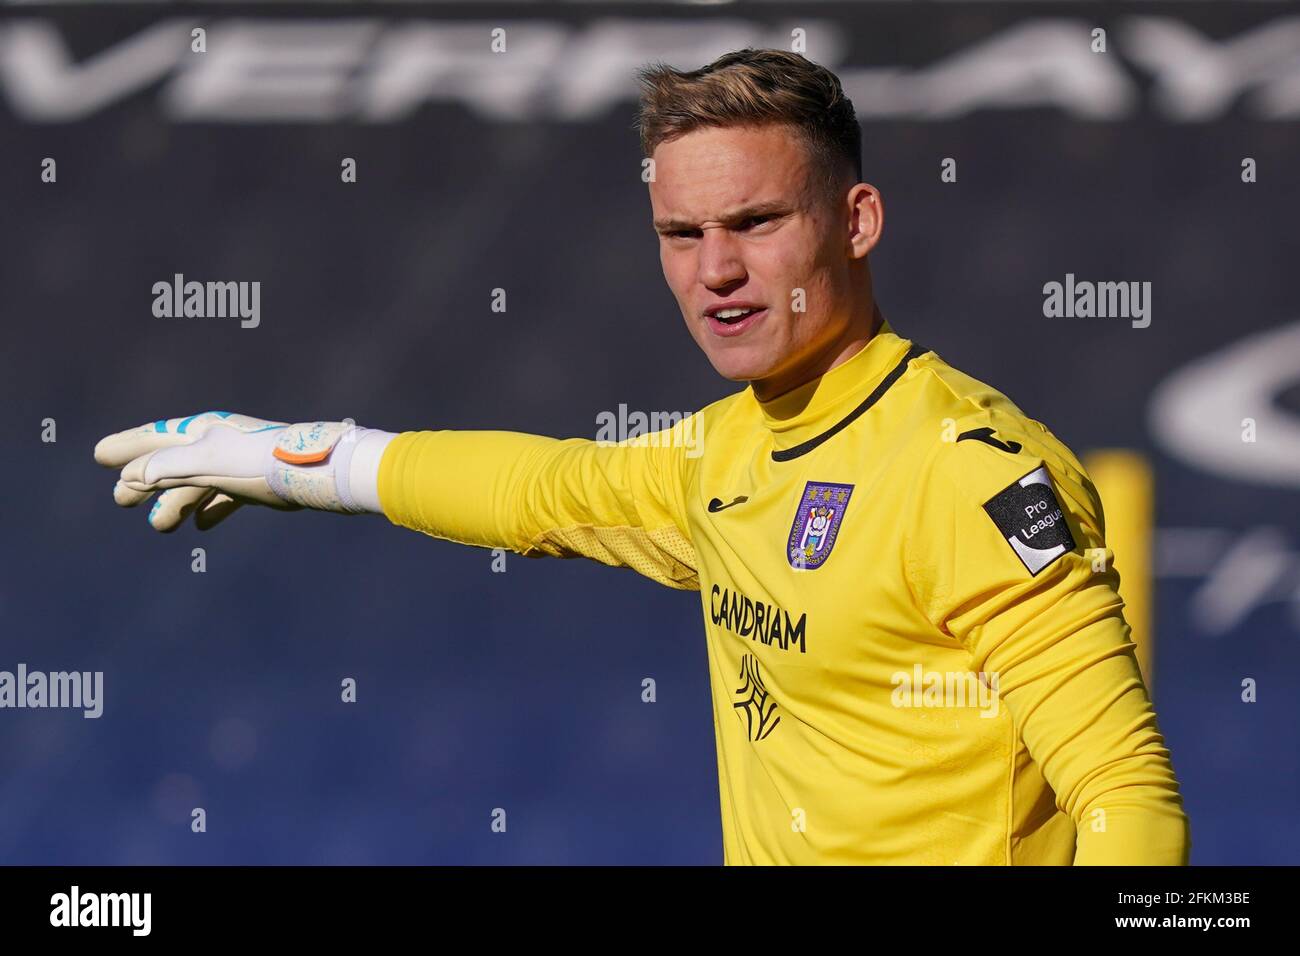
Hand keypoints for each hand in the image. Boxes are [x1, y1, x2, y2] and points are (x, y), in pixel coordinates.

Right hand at [93, 411, 366, 531]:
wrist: (317, 472)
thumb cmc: (262, 462)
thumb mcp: (209, 463)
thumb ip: (168, 467)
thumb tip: (134, 476)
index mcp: (204, 431)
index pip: (155, 437)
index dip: (127, 446)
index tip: (100, 455)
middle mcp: (219, 443)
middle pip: (172, 462)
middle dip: (144, 481)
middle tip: (119, 501)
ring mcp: (239, 464)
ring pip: (197, 484)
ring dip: (175, 504)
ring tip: (160, 527)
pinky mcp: (259, 484)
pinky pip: (227, 497)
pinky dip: (212, 510)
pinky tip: (203, 527)